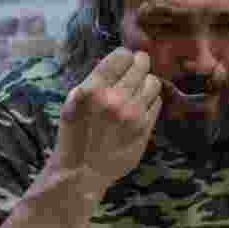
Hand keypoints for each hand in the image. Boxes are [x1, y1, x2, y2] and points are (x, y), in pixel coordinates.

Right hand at [50, 48, 161, 196]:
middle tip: (136, 69)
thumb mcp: (72, 103)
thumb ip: (93, 82)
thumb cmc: (74, 135)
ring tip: (139, 91)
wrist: (82, 171)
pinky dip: (150, 101)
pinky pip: (157, 102)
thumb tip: (116, 62)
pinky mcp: (145, 127)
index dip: (124, 56)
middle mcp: (115, 98)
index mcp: (93, 89)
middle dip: (139, 65)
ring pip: (153, 82)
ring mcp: (133, 113)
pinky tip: (140, 108)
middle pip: (141, 65)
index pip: (122, 55)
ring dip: (147, 83)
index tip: (123, 61)